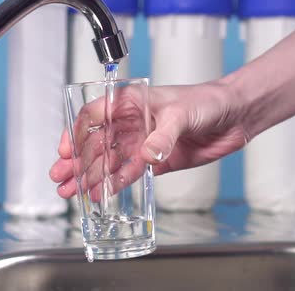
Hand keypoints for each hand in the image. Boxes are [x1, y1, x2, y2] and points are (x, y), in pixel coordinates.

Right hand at [49, 80, 248, 198]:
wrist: (233, 117)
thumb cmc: (207, 101)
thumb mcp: (181, 113)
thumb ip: (163, 135)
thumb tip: (148, 153)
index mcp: (132, 102)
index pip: (95, 115)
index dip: (76, 132)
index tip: (65, 149)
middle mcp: (133, 123)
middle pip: (96, 142)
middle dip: (77, 160)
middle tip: (61, 176)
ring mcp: (142, 143)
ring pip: (108, 161)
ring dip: (90, 175)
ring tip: (71, 190)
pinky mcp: (155, 161)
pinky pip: (130, 173)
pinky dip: (114, 183)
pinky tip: (101, 193)